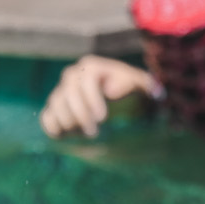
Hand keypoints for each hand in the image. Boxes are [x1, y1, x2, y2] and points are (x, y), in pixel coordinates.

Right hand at [39, 55, 158, 138]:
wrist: (113, 96)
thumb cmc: (129, 89)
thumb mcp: (140, 84)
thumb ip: (149, 86)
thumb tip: (158, 93)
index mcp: (92, 66)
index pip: (85, 80)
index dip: (92, 100)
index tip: (102, 118)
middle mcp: (72, 75)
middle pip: (68, 93)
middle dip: (80, 115)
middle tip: (94, 133)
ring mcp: (60, 90)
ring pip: (55, 104)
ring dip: (67, 123)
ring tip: (83, 135)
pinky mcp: (55, 106)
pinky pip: (47, 116)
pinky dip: (52, 126)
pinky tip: (64, 137)